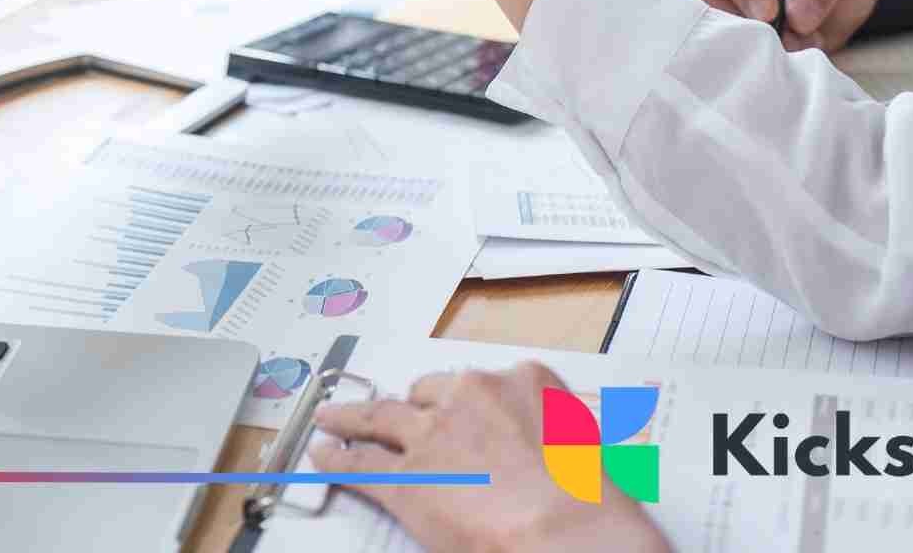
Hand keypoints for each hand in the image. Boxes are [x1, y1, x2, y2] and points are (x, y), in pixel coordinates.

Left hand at [311, 362, 667, 552]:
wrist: (568, 532)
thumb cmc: (588, 499)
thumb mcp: (584, 441)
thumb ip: (551, 430)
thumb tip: (543, 446)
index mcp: (523, 381)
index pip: (482, 381)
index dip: (464, 401)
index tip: (457, 406)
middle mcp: (471, 397)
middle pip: (426, 393)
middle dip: (410, 407)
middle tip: (395, 415)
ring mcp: (433, 435)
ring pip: (379, 417)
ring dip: (350, 417)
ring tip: (332, 417)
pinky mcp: (406, 478)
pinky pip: (362, 463)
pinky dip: (338, 459)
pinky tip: (325, 456)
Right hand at [678, 0, 881, 50]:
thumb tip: (799, 16)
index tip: (770, 12)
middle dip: (740, 21)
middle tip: (784, 41)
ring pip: (703, 26)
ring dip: (745, 44)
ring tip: (788, 50)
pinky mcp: (715, 33)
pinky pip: (717, 48)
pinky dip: (746, 58)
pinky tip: (775, 60)